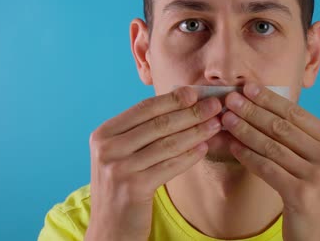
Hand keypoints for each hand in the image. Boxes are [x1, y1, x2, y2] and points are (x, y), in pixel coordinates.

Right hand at [85, 87, 221, 240]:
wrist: (110, 229)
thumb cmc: (122, 186)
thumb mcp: (121, 154)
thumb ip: (142, 131)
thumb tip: (181, 103)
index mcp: (104, 134)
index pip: (144, 109)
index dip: (172, 99)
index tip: (195, 92)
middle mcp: (107, 149)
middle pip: (158, 124)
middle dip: (191, 113)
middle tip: (214, 106)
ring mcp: (118, 168)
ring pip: (167, 144)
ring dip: (196, 132)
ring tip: (215, 125)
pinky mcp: (133, 188)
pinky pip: (170, 166)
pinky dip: (190, 156)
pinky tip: (204, 149)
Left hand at [221, 82, 319, 240]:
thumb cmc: (313, 195)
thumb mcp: (314, 161)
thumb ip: (296, 137)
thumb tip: (260, 106)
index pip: (297, 114)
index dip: (269, 99)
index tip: (247, 87)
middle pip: (282, 127)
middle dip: (252, 110)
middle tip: (229, 99)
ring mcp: (318, 176)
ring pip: (272, 145)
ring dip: (244, 130)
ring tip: (226, 119)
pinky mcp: (302, 194)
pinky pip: (266, 168)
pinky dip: (247, 155)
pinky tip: (232, 146)